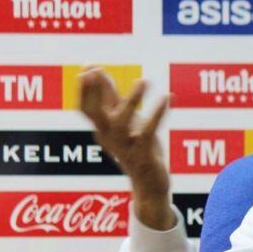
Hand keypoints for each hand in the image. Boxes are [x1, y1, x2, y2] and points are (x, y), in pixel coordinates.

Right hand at [79, 67, 174, 229]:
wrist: (149, 184)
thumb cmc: (137, 149)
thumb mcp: (123, 122)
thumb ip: (112, 98)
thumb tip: (97, 71)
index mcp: (103, 129)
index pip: (85, 109)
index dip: (85, 89)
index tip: (89, 67)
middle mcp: (109, 138)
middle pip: (95, 114)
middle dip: (94, 92)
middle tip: (96, 71)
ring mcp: (125, 147)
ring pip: (121, 122)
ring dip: (132, 100)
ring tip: (143, 81)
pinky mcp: (143, 155)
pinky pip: (149, 132)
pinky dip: (158, 113)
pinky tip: (167, 96)